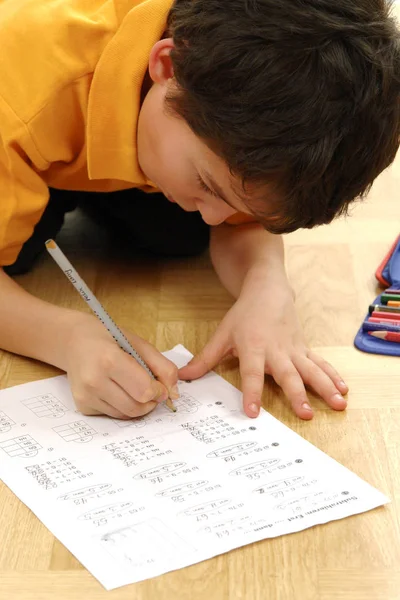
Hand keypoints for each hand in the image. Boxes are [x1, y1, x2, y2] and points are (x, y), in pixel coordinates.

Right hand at [63, 314, 178, 418]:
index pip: (145, 390)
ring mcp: (85, 395)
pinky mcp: (82, 406)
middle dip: (150, 401)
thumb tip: (174, 393)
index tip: (159, 384)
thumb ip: (162, 366)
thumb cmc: (109, 339)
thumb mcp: (139, 344)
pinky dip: (122, 407)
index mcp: (109, 360)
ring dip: (138, 405)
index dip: (159, 390)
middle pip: (137, 407)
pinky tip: (117, 389)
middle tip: (151, 388)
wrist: (74, 342)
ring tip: (134, 387)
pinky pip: (113, 415)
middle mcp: (93, 380)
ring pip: (126, 415)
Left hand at [179, 283, 347, 419]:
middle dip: (298, 394)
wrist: (268, 290)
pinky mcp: (304, 348)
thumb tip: (184, 377)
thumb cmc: (244, 315)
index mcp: (253, 347)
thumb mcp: (222, 334)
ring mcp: (294, 350)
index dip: (252, 393)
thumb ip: (205, 358)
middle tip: (306, 414)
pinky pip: (320, 364)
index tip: (253, 413)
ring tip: (338, 405)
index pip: (251, 374)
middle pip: (288, 374)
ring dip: (325, 387)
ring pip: (312, 370)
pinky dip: (333, 376)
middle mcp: (276, 350)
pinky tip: (344, 390)